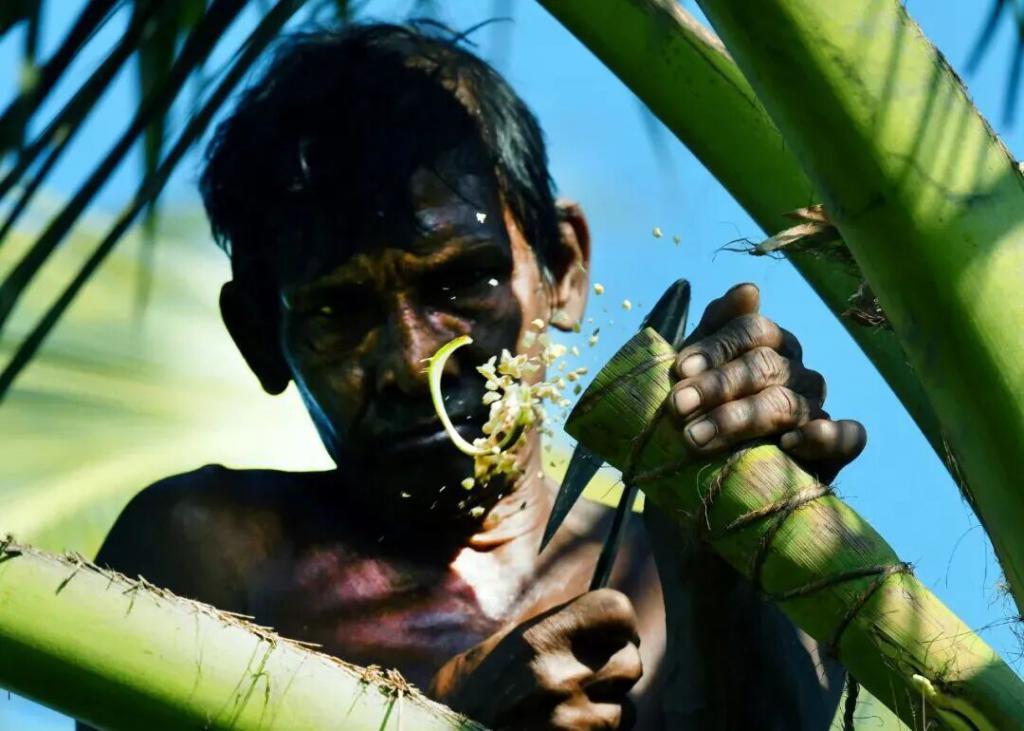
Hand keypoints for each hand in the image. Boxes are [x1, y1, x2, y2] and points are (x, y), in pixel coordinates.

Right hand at [430, 589, 641, 729]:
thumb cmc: (466, 699)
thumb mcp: (498, 650)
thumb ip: (547, 632)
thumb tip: (589, 619)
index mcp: (540, 638)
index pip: (615, 610)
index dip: (619, 622)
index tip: (613, 634)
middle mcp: (562, 675)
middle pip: (630, 661)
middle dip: (615, 671)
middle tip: (592, 679)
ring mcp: (573, 720)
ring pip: (624, 708)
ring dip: (606, 710)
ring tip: (571, 713)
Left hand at [668, 283, 865, 481]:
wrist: (708, 471)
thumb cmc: (701, 409)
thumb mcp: (696, 368)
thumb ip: (716, 327)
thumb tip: (749, 289)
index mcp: (769, 344)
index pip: (752, 331)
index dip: (716, 347)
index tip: (680, 369)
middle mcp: (796, 372)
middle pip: (765, 366)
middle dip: (717, 385)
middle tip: (677, 407)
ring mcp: (815, 409)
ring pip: (786, 403)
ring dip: (740, 418)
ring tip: (697, 437)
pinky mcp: (833, 451)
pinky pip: (848, 437)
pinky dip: (823, 437)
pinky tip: (789, 444)